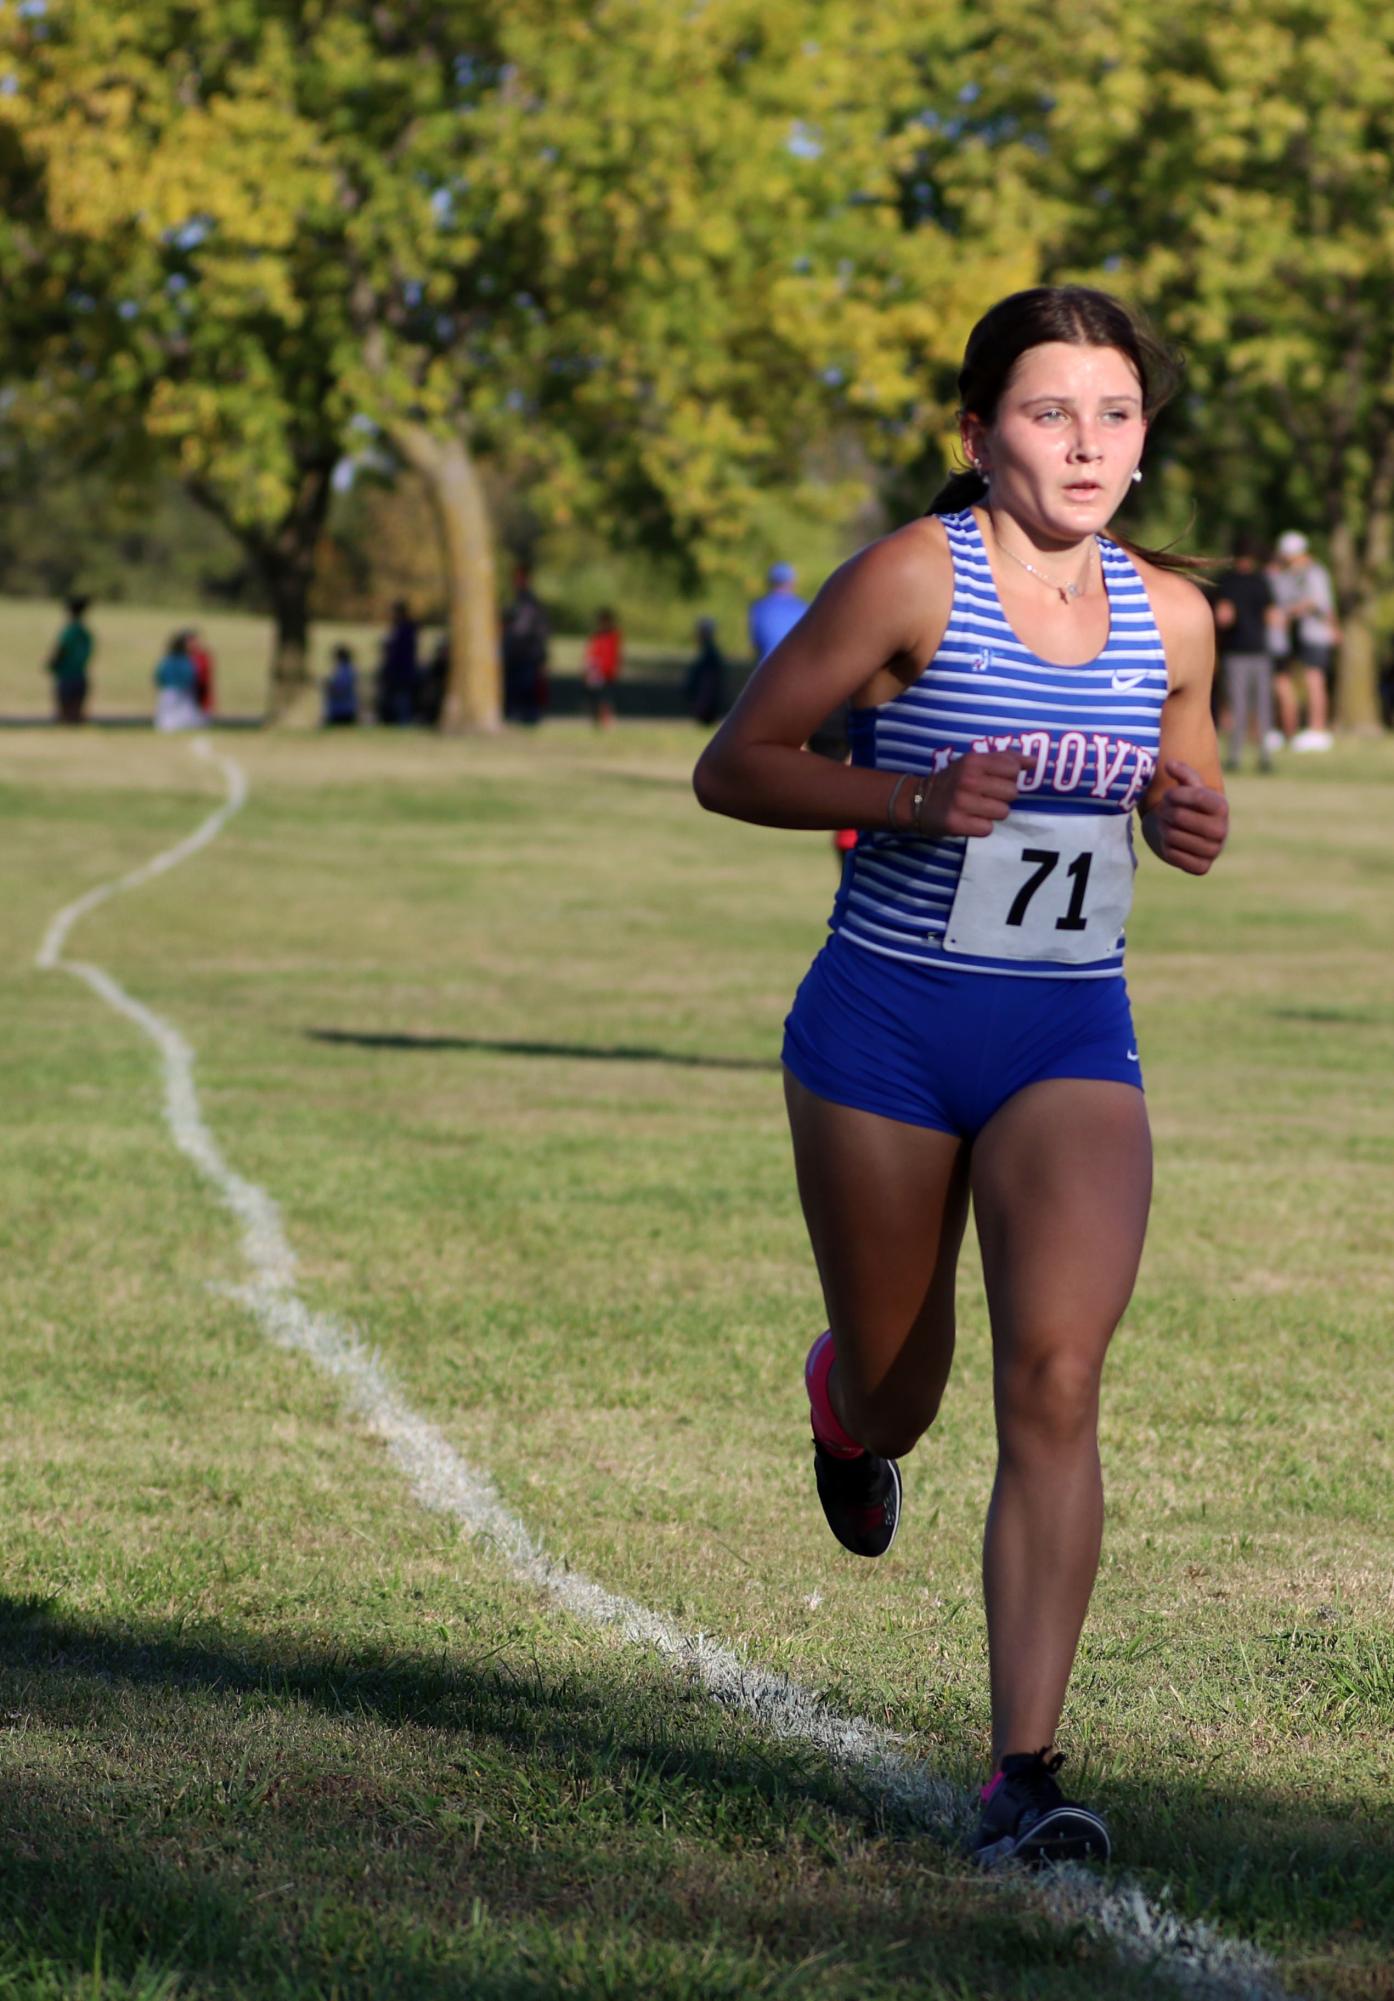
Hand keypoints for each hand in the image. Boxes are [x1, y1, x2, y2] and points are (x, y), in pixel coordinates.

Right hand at [919, 751, 1030, 837]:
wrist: (917, 800)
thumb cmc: (954, 780)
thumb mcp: (974, 762)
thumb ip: (1005, 759)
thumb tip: (1034, 762)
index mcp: (974, 761)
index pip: (1013, 770)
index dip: (1008, 777)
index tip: (995, 781)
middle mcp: (968, 780)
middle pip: (1012, 793)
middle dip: (1002, 797)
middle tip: (985, 797)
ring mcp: (961, 802)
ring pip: (1003, 812)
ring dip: (993, 814)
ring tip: (977, 809)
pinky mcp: (956, 823)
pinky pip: (988, 829)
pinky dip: (981, 827)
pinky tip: (969, 820)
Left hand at [1148, 760, 1228, 874]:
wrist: (1186, 834)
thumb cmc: (1186, 807)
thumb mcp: (1187, 787)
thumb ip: (1182, 772)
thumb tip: (1170, 764)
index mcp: (1222, 807)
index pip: (1197, 796)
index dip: (1175, 794)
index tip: (1168, 795)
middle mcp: (1222, 830)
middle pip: (1180, 816)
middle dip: (1166, 812)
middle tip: (1165, 811)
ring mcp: (1213, 851)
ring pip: (1173, 836)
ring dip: (1164, 829)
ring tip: (1167, 825)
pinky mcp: (1202, 868)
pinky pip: (1174, 856)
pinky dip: (1167, 848)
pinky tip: (1171, 843)